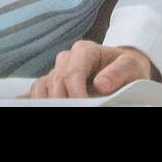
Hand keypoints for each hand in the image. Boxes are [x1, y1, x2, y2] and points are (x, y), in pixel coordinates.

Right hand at [24, 41, 159, 97]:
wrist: (122, 67)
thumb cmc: (127, 67)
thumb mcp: (131, 66)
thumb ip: (118, 73)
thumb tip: (101, 85)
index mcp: (85, 50)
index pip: (72, 72)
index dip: (75, 93)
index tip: (84, 105)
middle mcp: (67, 58)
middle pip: (56, 81)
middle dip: (62, 102)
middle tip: (73, 111)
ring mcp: (57, 70)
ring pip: (42, 86)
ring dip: (47, 102)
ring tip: (59, 110)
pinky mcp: (52, 83)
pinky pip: (36, 90)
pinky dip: (33, 100)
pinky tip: (30, 105)